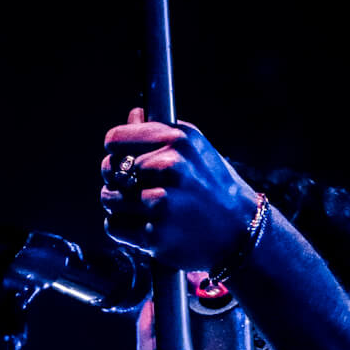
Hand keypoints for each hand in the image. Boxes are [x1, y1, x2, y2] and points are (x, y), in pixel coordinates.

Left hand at [100, 108, 257, 271]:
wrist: (241, 231)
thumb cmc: (214, 187)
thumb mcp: (196, 149)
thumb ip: (161, 132)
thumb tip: (133, 115)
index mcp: (177, 140)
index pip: (115, 138)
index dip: (115, 148)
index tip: (121, 156)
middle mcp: (169, 168)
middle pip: (109, 168)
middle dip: (118, 179)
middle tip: (137, 186)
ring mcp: (161, 202)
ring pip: (108, 198)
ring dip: (120, 205)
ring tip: (146, 207)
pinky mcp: (154, 234)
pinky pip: (114, 225)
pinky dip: (124, 227)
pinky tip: (146, 224)